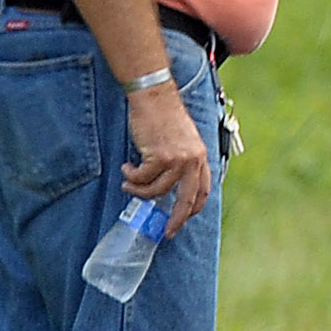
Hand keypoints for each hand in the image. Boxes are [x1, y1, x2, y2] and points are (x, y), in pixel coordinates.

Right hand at [123, 83, 213, 237]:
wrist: (154, 98)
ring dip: (139, 190)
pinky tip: (127, 167)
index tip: (184, 219)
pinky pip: (142, 178)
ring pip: (157, 189)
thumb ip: (182, 161)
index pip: (203, 191)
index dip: (194, 208)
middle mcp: (193, 161)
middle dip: (177, 219)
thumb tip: (169, 185)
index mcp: (201, 158)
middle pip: (187, 199)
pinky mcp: (160, 156)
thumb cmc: (164, 118)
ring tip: (129, 182)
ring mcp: (178, 159)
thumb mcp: (183, 141)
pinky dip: (131, 176)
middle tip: (167, 231)